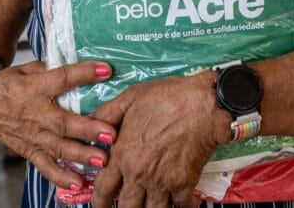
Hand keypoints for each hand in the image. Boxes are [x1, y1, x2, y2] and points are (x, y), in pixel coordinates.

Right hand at [0, 60, 117, 191]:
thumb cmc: (6, 84)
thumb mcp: (26, 68)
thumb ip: (51, 68)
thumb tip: (80, 66)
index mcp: (32, 87)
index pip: (61, 79)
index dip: (83, 73)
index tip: (105, 70)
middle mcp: (33, 114)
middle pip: (62, 123)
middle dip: (88, 129)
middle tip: (110, 133)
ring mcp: (31, 135)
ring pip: (58, 148)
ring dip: (81, 155)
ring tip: (103, 160)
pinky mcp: (28, 150)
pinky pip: (45, 166)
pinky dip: (60, 177)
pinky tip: (78, 183)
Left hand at [90, 72, 228, 207]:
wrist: (203, 103)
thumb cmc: (167, 96)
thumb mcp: (131, 97)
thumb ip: (107, 112)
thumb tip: (90, 122)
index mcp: (122, 154)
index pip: (103, 189)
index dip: (99, 202)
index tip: (100, 206)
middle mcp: (139, 173)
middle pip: (127, 207)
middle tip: (129, 206)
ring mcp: (162, 181)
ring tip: (154, 203)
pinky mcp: (184, 183)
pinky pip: (180, 206)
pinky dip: (180, 207)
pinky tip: (181, 203)